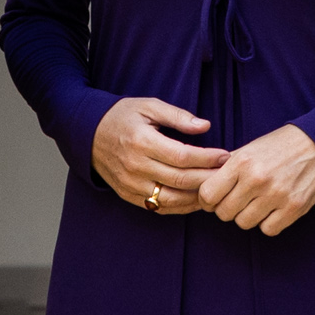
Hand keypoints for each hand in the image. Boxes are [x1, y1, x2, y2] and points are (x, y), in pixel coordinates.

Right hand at [92, 96, 222, 214]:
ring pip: (172, 199)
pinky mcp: (128, 195)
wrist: (87, 133)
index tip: (225, 155)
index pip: (182, 156)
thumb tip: (205, 126)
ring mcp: (131, 184)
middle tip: (228, 173)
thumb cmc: (122, 116)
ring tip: (216, 188)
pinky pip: (159, 208)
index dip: (207, 158)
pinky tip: (196, 199)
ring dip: (197, 197)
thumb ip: (177, 116)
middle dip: (208, 178)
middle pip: (180, 180)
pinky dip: (180, 207)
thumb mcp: (148, 106)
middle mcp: (135, 166)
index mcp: (142, 141)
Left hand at [197, 123, 314, 234]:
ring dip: (247, 216)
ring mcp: (276, 195)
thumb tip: (201, 187)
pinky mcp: (294, 208)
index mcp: (241, 162)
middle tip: (236, 200)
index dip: (207, 200)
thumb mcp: (249, 149)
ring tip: (256, 203)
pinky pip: (268, 230)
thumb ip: (226, 168)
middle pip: (224, 213)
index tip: (214, 198)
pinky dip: (267, 223)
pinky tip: (272, 209)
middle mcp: (257, 179)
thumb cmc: (279, 146)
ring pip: (244, 223)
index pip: (208, 194)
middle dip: (227, 209)